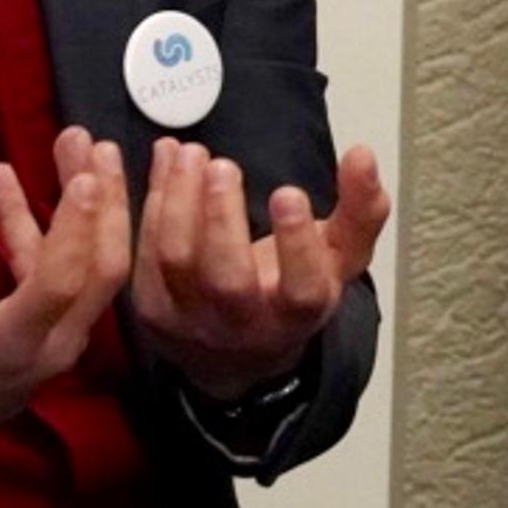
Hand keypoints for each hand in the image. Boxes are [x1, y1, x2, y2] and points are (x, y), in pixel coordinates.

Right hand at [0, 143, 131, 461]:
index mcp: (8, 344)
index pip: (57, 286)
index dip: (73, 230)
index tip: (83, 177)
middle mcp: (52, 346)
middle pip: (101, 271)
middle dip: (104, 202)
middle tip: (94, 143)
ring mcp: (64, 341)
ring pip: (96, 270)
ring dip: (89, 208)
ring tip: (76, 145)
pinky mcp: (61, 331)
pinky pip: (70, 275)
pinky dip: (51, 231)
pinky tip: (9, 181)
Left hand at [120, 130, 392, 402]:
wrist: (237, 355)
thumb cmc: (294, 290)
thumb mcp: (339, 258)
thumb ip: (361, 210)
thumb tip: (363, 153)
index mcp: (296, 314)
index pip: (301, 290)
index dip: (295, 245)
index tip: (288, 192)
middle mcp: (241, 325)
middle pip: (226, 279)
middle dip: (221, 218)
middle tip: (224, 165)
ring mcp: (189, 319)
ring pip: (175, 261)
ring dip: (178, 200)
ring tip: (190, 152)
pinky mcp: (151, 305)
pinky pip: (145, 250)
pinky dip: (153, 199)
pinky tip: (165, 158)